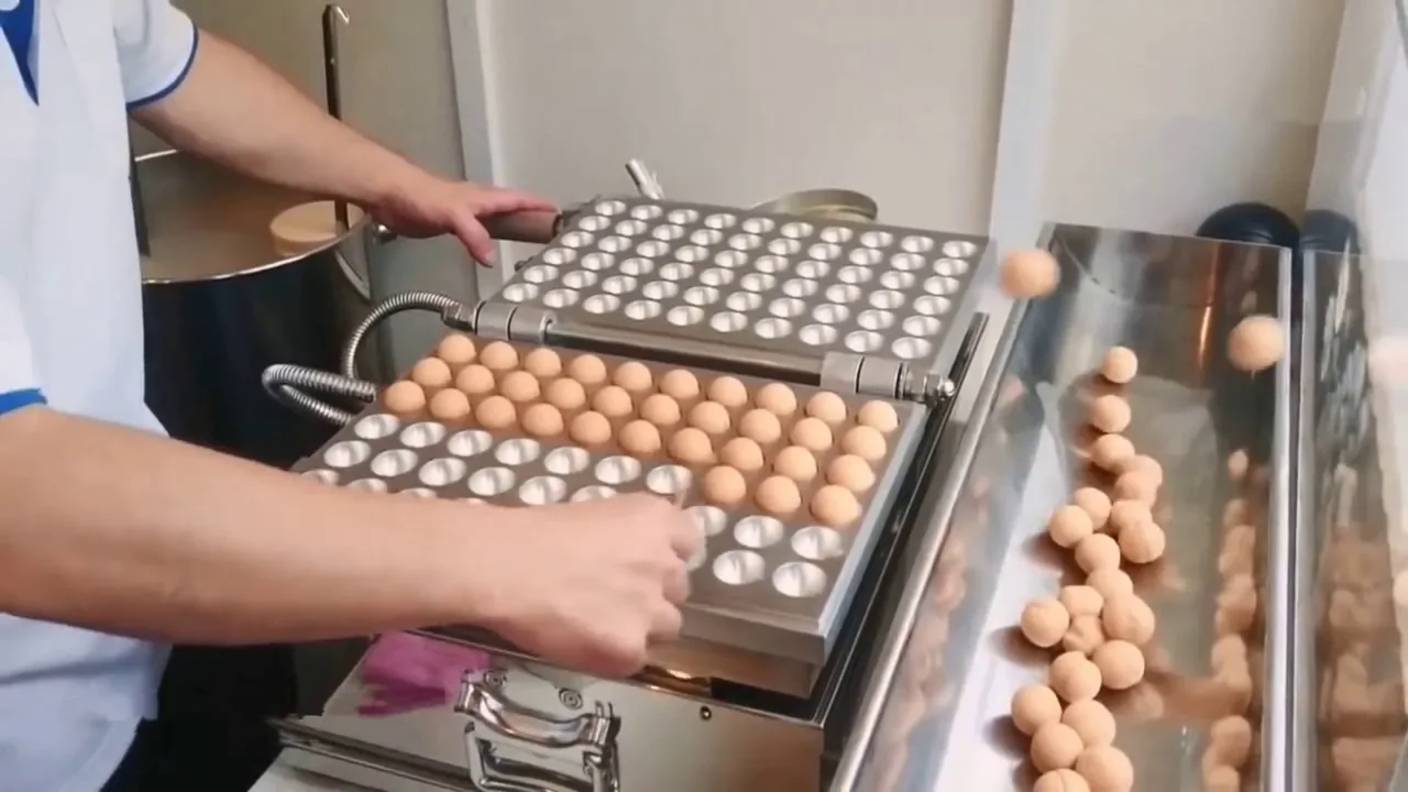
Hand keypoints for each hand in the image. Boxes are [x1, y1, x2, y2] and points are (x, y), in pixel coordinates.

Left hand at [371, 171, 555, 264]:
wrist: (391, 193)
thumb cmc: (422, 196)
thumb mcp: (454, 216)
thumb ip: (475, 236)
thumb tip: (492, 259)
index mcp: (484, 198)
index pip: (519, 199)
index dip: (538, 205)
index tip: (557, 212)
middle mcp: (478, 203)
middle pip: (510, 208)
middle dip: (528, 215)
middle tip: (545, 229)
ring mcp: (464, 213)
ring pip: (493, 219)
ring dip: (507, 227)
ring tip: (523, 241)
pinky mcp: (448, 223)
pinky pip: (474, 232)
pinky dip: (484, 240)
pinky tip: (484, 249)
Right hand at [471, 494, 700, 676]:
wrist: (504, 567)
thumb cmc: (535, 532)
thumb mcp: (597, 512)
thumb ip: (630, 532)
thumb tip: (636, 552)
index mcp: (657, 519)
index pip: (689, 540)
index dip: (666, 554)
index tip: (644, 563)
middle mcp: (666, 562)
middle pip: (679, 587)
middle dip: (654, 592)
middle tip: (615, 595)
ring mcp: (652, 609)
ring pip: (667, 626)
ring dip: (643, 626)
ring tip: (600, 623)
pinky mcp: (631, 648)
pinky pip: (636, 657)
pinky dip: (615, 654)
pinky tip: (585, 641)